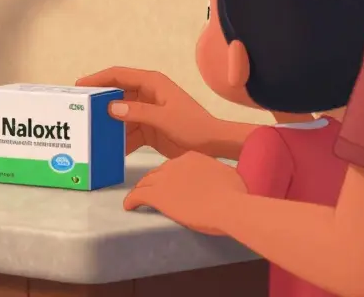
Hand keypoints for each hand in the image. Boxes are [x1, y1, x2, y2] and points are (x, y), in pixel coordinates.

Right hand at [76, 67, 221, 157]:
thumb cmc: (193, 125)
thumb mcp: (164, 118)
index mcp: (152, 83)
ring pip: (121, 115)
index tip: (79, 86)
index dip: (98, 78)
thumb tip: (111, 107)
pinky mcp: (149, 128)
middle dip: (100, 104)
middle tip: (80, 112)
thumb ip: (137, 112)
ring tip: (91, 134)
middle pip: (117, 95)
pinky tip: (109, 150)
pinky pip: (129, 132)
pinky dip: (120, 140)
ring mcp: (148, 111)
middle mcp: (147, 94)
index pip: (119, 75)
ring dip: (109, 125)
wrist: (213, 145)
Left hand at [123, 151, 243, 234]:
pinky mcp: (157, 195)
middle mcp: (175, 164)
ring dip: (141, 190)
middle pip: (158, 173)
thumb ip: (215, 175)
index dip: (171, 177)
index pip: (174, 166)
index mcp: (191, 158)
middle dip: (154, 182)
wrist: (228, 205)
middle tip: (151, 192)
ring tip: (137, 198)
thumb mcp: (226, 176)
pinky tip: (129, 206)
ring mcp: (164, 179)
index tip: (171, 185)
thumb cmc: (234, 193)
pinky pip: (137, 196)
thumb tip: (217, 181)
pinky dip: (131, 201)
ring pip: (145, 183)